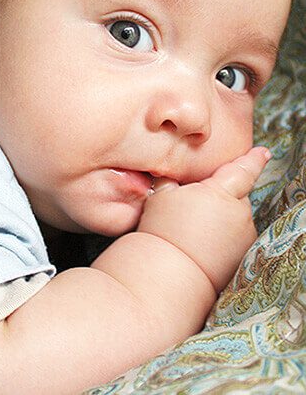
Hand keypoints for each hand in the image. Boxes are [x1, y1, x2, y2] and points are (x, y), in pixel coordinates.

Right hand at [137, 147, 270, 292]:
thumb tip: (171, 171)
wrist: (171, 271)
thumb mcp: (161, 195)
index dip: (254, 159)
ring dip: (223, 216)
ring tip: (196, 227)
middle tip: (196, 204)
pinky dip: (225, 235)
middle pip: (236, 194)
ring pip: (235, 216)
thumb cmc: (164, 230)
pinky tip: (204, 242)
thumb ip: (173, 179)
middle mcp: (239, 211)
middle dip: (222, 195)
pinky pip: (236, 235)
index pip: (243, 169)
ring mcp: (244, 234)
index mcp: (220, 191)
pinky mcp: (243, 254)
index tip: (263, 152)